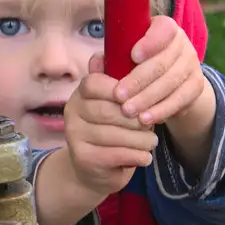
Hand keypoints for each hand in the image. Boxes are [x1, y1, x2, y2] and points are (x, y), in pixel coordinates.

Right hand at [64, 57, 158, 195]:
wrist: (94, 169)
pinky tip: (145, 157)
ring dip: (141, 139)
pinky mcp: (83, 158)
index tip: (141, 100)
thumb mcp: (115, 103)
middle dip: (137, 119)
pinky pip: (116, 154)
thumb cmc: (111, 129)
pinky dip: (136, 156)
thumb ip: (118, 81)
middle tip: (153, 124)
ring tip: (152, 142)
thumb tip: (117, 55)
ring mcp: (75, 136)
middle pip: (109, 110)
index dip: (121, 90)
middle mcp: (72, 112)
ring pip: (115, 134)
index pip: (95, 83)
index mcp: (80, 93)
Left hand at [115, 17, 216, 176]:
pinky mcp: (196, 86)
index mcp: (164, 28)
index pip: (163, 29)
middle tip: (118, 96)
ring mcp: (192, 65)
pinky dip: (161, 111)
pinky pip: (180, 100)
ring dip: (147, 99)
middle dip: (138, 81)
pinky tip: (145, 119)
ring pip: (170, 83)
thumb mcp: (124, 58)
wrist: (172, 83)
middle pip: (162, 62)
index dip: (150, 42)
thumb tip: (96, 65)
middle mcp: (182, 43)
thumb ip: (109, 59)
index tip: (133, 56)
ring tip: (127, 111)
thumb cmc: (139, 65)